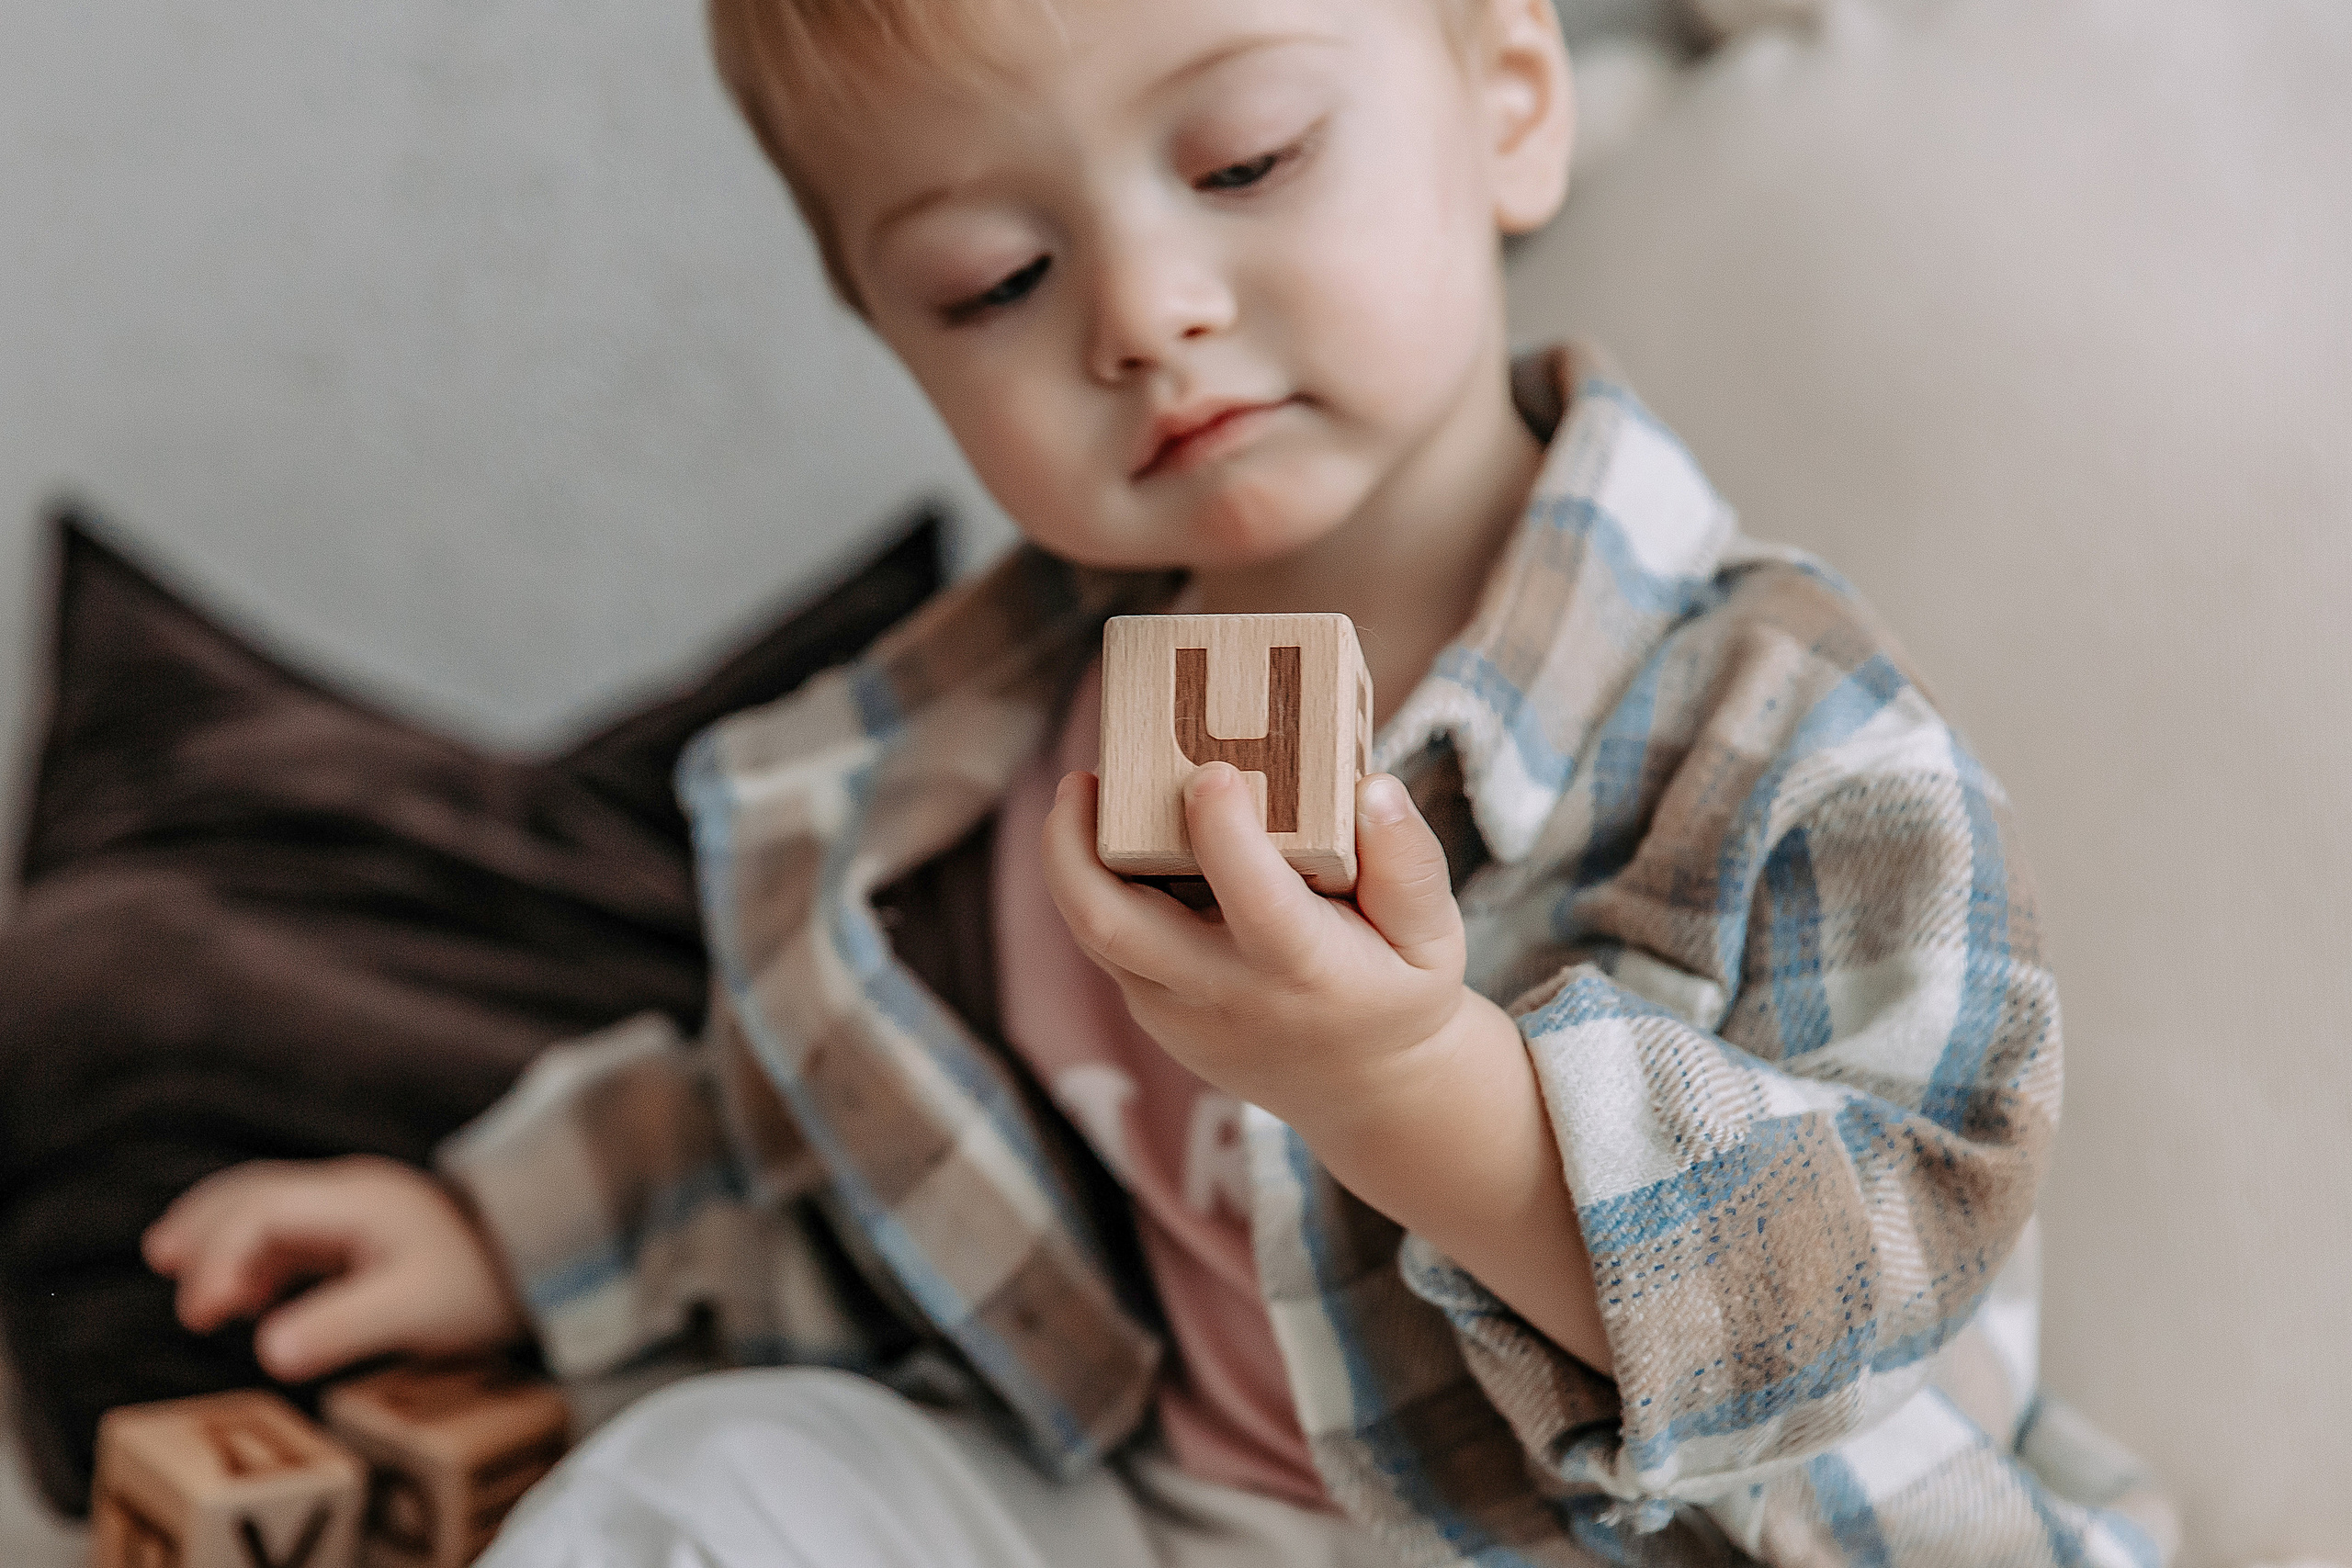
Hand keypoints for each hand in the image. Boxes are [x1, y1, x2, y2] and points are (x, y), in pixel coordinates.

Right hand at [142, 1155, 526, 1383]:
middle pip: (257, 1192)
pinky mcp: (366, 1230)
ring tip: (178, 1269)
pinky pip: (292, 1227)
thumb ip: (343, 1325)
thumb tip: (268, 1351)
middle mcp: (352, 1192)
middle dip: (205, 1226)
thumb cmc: (484, 1283)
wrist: (546, 1261)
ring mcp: (359, 1207)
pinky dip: (254, 1250)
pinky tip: (247, 1291)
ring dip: (222, 1232)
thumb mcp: (416, 1311)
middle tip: (164, 1265)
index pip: (265, 1211)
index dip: (223, 1256)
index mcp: (359, 1200)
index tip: (203, 1310)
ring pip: (270, 1204)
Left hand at [1046, 762, 1611, 1368]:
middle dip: (1077, 847)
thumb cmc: (1398, 991)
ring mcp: (1179, 1013)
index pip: (1253, 899)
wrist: (1366, 1093)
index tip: (1212, 771)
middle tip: (1085, 776)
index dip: (1224, 833)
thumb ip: (1409, 865)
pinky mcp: (1156, 1014)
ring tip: (1086, 793)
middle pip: (1114, 926)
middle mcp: (1228, 995)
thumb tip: (1371, 787)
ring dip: (1072, 862)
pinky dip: (1099, 886)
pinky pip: (1110, 945)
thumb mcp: (1434, 938)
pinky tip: (1119, 835)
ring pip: (1094, 936)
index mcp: (1306, 969)